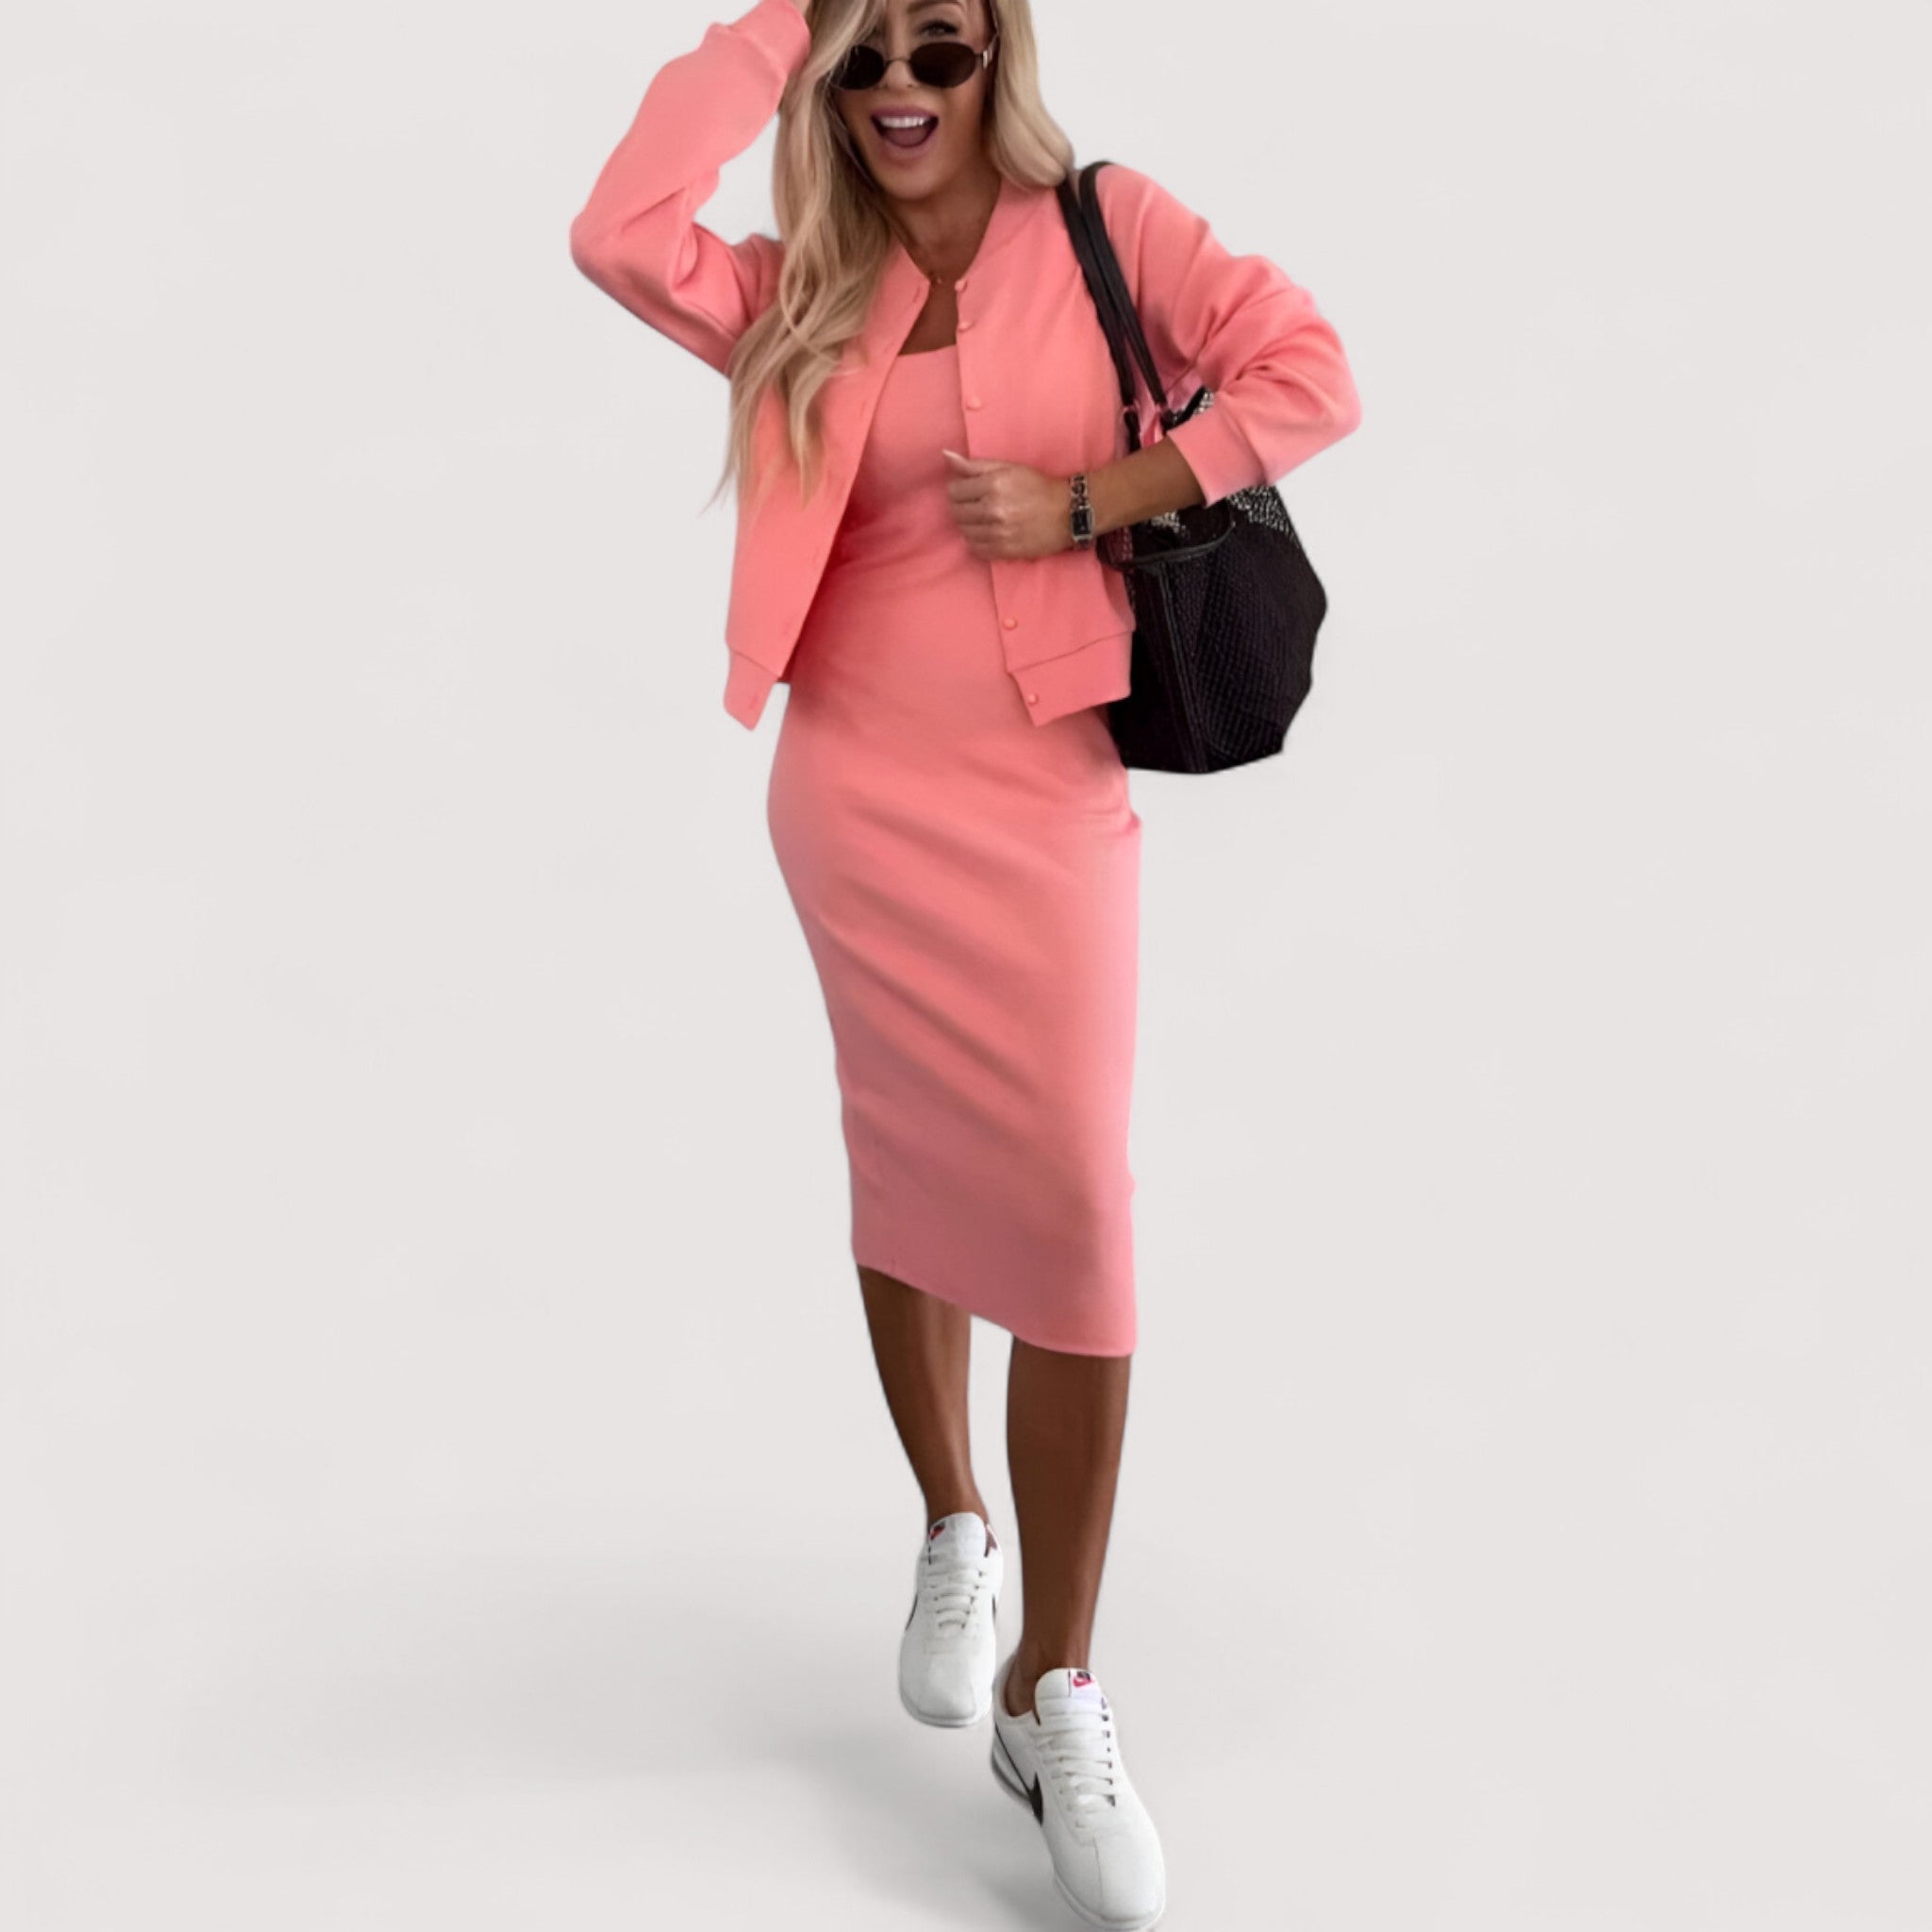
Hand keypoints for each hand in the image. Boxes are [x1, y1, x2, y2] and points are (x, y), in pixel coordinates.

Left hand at [941, 450, 1073, 559]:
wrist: (1067, 513)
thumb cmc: (1038, 486)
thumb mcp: (1008, 468)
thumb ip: (975, 464)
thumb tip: (946, 455)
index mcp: (993, 485)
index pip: (954, 491)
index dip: (958, 489)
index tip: (968, 489)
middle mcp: (993, 510)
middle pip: (956, 512)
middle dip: (961, 506)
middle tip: (975, 503)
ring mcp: (998, 533)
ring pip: (964, 532)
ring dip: (969, 524)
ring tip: (983, 518)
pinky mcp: (1004, 551)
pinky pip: (976, 549)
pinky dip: (977, 541)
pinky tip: (988, 532)